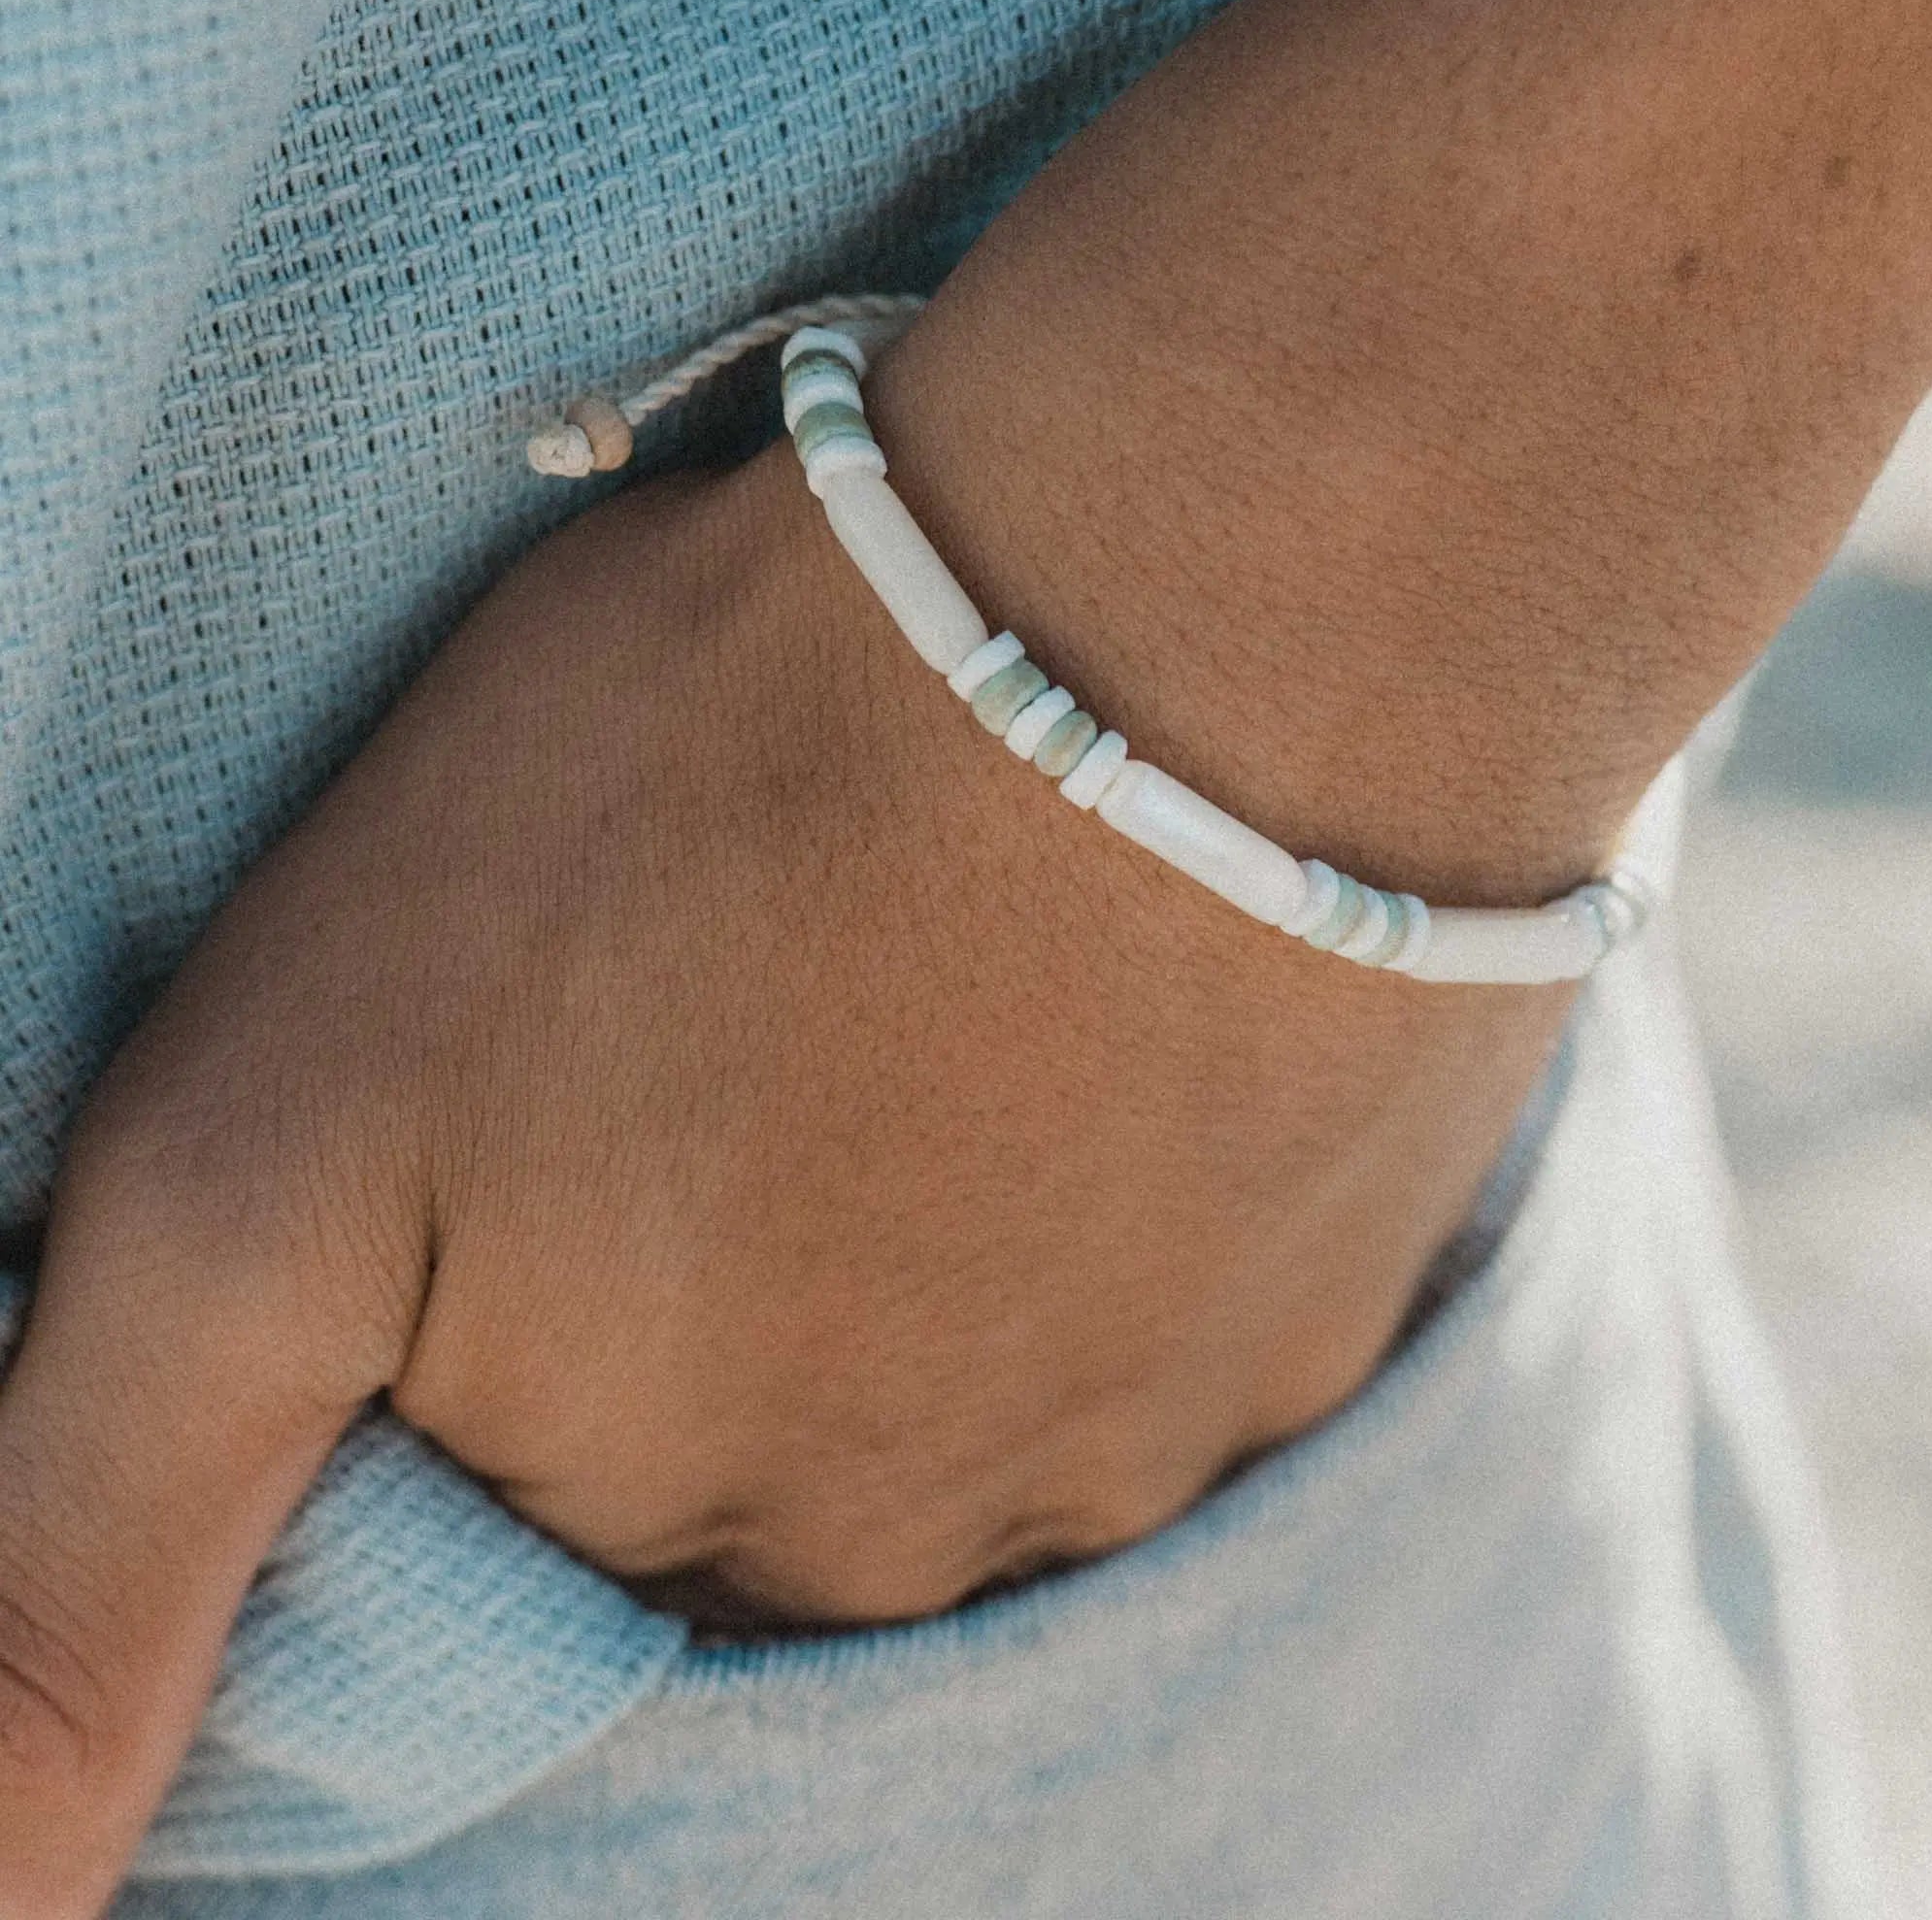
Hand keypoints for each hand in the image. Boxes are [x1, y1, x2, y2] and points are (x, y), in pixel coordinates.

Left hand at [0, 439, 1567, 1912]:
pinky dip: (1122, 1198)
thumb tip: (12, 1908)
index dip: (537, 1329)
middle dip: (740, 1296)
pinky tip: (1108, 1027)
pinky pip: (1181, 1313)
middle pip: (785, 1475)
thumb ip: (91, 1555)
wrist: (1185, 614)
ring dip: (947, 1247)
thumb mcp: (267, 1149)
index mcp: (669, 1510)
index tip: (575, 1137)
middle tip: (752, 1030)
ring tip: (937, 1007)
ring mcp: (1163, 1421)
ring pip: (992, 1395)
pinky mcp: (1327, 1293)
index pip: (557, 1527)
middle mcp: (929, 1535)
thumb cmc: (696, 810)